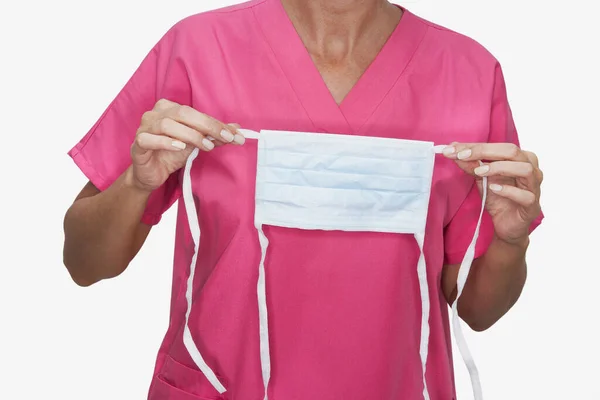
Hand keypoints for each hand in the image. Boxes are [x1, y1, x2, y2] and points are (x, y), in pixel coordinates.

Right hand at [130, 99, 245, 191]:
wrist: (151, 174)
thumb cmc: (171, 154)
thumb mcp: (196, 145)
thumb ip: (214, 136)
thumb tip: (237, 130)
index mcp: (170, 108)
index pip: (196, 113)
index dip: (216, 124)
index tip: (235, 135)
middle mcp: (155, 114)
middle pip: (183, 113)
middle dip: (207, 126)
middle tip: (224, 138)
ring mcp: (144, 127)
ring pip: (167, 124)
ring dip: (190, 135)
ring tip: (206, 146)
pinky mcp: (137, 143)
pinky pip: (149, 139)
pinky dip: (166, 142)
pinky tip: (180, 148)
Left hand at [442, 143, 542, 244]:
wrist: (505, 225)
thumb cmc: (498, 198)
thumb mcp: (481, 179)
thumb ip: (470, 164)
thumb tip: (453, 149)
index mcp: (520, 158)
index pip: (499, 146)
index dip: (476, 146)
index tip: (453, 148)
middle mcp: (531, 169)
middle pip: (513, 151)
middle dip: (484, 151)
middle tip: (462, 156)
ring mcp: (534, 187)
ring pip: (525, 169)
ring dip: (499, 168)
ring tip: (479, 172)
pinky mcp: (532, 206)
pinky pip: (526, 196)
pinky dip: (508, 190)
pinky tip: (493, 189)